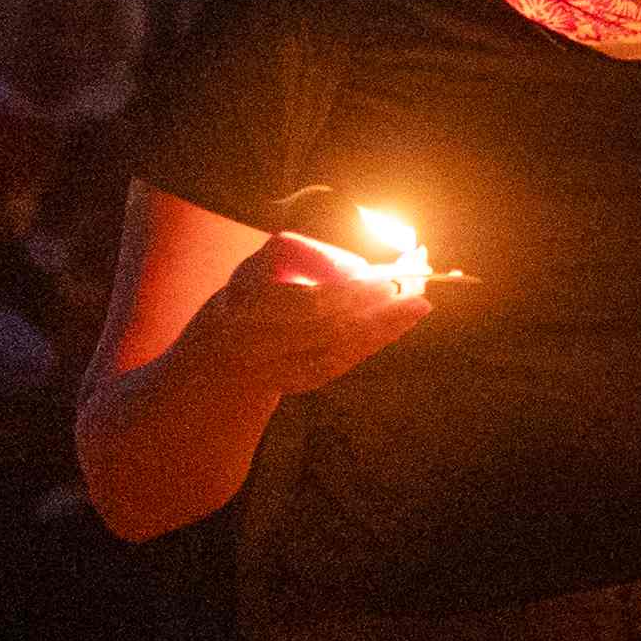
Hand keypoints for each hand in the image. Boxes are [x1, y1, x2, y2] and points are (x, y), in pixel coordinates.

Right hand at [186, 233, 432, 397]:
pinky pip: (343, 363)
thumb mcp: (261, 268)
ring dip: (384, 326)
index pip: (308, 304)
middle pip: (330, 328)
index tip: (381, 276)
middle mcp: (262, 346)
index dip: (348, 292)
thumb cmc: (249, 297)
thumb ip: (304, 257)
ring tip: (419, 303)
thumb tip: (357, 265)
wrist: (221, 356)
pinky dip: (374, 342)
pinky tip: (402, 322)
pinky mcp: (301, 383)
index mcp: (248, 309)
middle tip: (413, 286)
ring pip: (341, 349)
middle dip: (374, 308)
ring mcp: (282, 370)